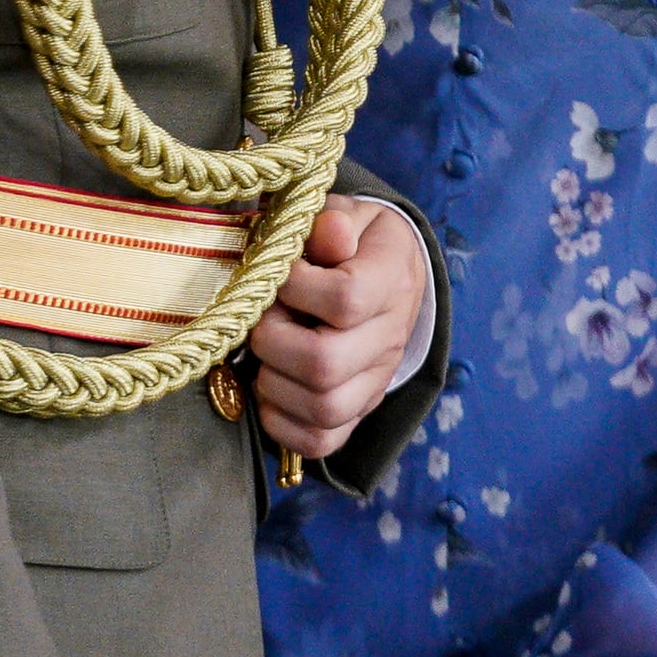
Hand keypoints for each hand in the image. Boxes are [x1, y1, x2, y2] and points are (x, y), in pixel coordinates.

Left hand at [252, 196, 424, 462]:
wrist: (394, 274)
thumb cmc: (357, 239)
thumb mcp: (350, 214)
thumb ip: (334, 221)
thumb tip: (329, 233)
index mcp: (390, 281)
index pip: (344, 299)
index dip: (296, 286)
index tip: (280, 270)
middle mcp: (389, 339)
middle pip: (325, 364)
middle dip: (272, 340)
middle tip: (263, 317)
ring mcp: (376, 382)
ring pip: (322, 408)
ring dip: (272, 382)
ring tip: (266, 351)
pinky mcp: (359, 411)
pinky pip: (321, 442)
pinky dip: (283, 425)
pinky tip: (272, 388)